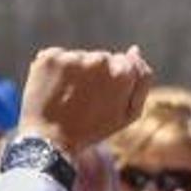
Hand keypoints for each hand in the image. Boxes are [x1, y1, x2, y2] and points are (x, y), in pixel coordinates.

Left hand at [18, 46, 154, 154]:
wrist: (51, 141)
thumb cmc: (93, 130)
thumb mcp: (128, 114)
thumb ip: (141, 82)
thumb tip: (134, 50)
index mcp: (122, 73)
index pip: (126, 63)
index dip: (115, 82)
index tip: (103, 98)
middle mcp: (98, 60)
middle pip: (102, 58)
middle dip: (96, 75)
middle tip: (85, 101)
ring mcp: (72, 58)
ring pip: (80, 58)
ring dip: (75, 72)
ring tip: (68, 97)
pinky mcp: (49, 58)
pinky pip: (58, 56)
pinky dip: (56, 70)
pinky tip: (54, 89)